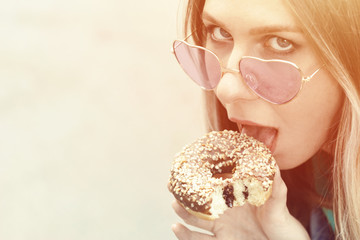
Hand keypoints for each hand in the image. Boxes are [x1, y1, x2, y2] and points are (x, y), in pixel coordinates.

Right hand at [171, 169, 309, 239]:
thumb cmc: (283, 225)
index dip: (202, 178)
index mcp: (237, 199)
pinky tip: (175, 228)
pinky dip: (185, 235)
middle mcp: (226, 212)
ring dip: (183, 212)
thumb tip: (274, 164)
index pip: (216, 186)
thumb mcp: (279, 207)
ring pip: (196, 219)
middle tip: (172, 183)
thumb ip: (276, 189)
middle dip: (186, 193)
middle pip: (201, 201)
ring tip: (174, 203)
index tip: (189, 168)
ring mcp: (222, 228)